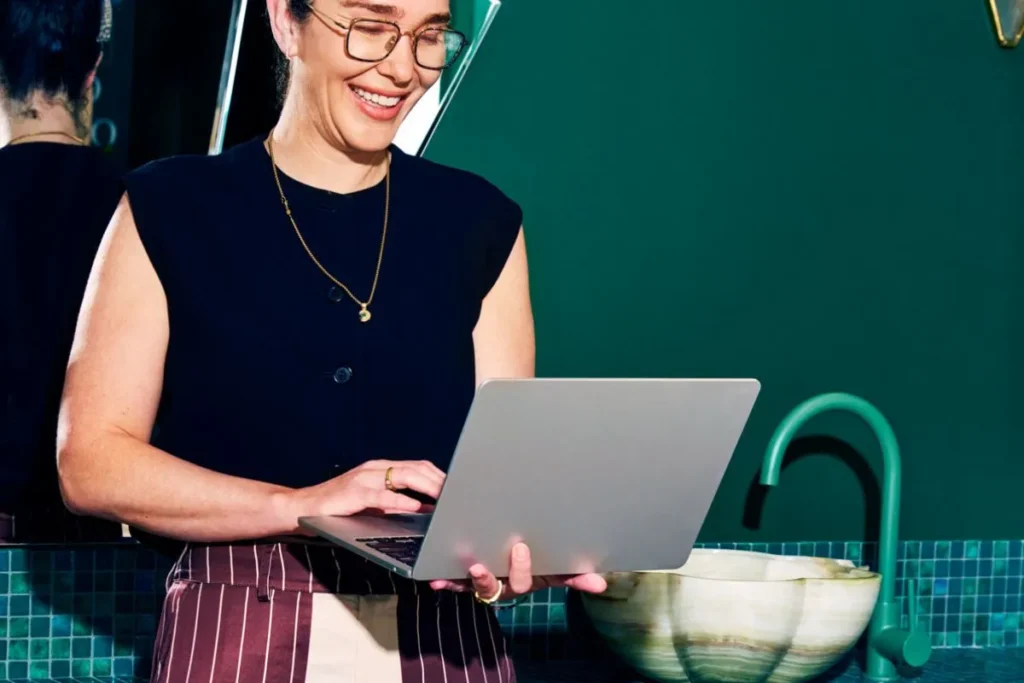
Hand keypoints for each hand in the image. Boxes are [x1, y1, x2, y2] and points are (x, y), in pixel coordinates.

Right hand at [283, 460, 444, 528]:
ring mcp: (365, 478)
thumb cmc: (338, 508)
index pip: (417, 466)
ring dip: (427, 486)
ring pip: (403, 476)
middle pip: (415, 468)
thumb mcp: (371, 503)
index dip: (438, 475)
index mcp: (380, 469)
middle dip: (439, 480)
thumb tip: (424, 509)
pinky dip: (402, 500)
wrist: (302, 508)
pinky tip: (415, 507)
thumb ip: (395, 503)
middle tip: (457, 493)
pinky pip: (383, 495)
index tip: (456, 486)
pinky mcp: (355, 493)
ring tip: (444, 497)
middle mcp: (375, 468)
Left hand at [429, 543, 606, 600]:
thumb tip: (602, 584)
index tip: (521, 549)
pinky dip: (444, 580)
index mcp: (526, 580)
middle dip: (503, 570)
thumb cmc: (533, 562)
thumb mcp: (554, 567)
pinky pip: (454, 582)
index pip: (526, 580)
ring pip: (477, 585)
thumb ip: (575, 575)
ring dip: (474, 578)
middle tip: (510, 548)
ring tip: (472, 565)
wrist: (505, 556)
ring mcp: (483, 581)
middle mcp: (503, 583)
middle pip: (503, 583)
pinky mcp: (464, 578)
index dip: (523, 569)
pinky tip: (434, 579)